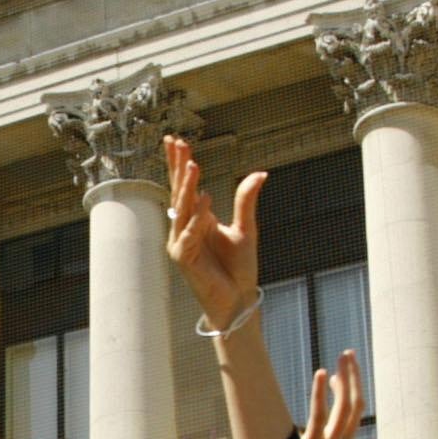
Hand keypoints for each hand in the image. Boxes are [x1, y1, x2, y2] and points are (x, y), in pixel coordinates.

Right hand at [164, 136, 262, 332]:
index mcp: (197, 218)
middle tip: (177, 142)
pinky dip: (196, 218)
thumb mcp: (246, 228)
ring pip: (182, 209)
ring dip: (188, 187)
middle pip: (179, 191)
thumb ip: (247, 201)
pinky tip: (205, 198)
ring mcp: (181, 242)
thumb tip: (260, 173)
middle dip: (178, 167)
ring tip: (194, 165)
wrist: (238, 298)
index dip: (180, 163)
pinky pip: (190, 234)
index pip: (186, 185)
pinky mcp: (184, 258)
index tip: (177, 140)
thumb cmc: (238, 268)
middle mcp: (185, 227)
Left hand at [302, 353, 363, 438]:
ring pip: (346, 407)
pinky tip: (323, 374)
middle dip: (354, 378)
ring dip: (347, 379)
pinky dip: (323, 394)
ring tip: (344, 357)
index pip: (353, 414)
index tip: (339, 376)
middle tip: (349, 355)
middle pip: (355, 405)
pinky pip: (320, 416)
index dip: (349, 392)